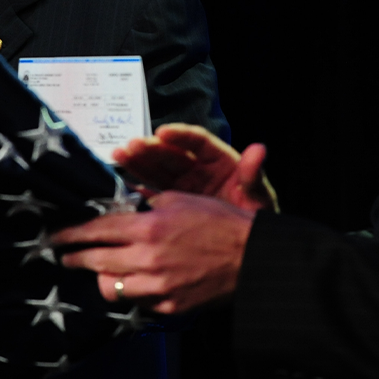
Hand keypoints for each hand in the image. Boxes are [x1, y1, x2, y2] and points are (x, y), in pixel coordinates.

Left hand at [52, 191, 254, 313]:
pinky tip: (134, 283)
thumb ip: (147, 204)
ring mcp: (158, 286)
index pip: (99, 230)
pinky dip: (132, 291)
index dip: (74, 233)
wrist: (251, 257)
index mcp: (150, 227)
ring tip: (98, 271)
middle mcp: (148, 258)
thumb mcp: (181, 199)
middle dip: (75, 258)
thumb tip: (121, 205)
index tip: (57, 235)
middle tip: (65, 255)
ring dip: (100, 278)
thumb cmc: (219, 221)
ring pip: (110, 288)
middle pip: (96, 261)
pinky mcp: (169, 306)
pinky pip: (138, 301)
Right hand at [113, 123, 276, 211]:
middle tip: (132, 146)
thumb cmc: (256, 215)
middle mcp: (198, 169)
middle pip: (172, 154)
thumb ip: (253, 174)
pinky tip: (121, 187)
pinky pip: (153, 193)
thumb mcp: (258, 196)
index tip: (163, 133)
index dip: (180, 135)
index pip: (198, 141)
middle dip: (152, 149)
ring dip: (139, 162)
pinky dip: (139, 190)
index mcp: (219, 161)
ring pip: (158, 170)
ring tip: (119, 155)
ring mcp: (184, 186)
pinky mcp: (174, 203)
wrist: (249, 245)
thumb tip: (258, 150)